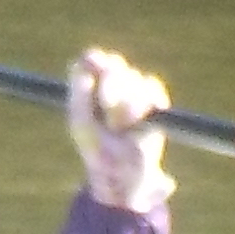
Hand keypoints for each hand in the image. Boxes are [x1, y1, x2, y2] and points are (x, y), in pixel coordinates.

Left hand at [66, 45, 171, 212]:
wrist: (122, 173)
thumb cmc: (96, 149)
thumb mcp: (80, 122)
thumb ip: (79, 92)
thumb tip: (84, 64)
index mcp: (90, 88)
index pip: (92, 61)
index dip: (95, 60)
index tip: (96, 65)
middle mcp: (112, 85)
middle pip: (115, 65)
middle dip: (111, 87)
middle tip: (107, 112)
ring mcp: (134, 92)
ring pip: (134, 78)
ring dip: (127, 104)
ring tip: (122, 128)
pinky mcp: (155, 102)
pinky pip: (152, 87)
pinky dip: (145, 104)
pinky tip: (138, 123)